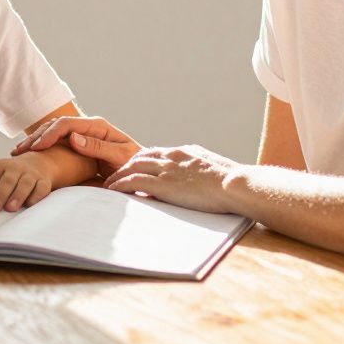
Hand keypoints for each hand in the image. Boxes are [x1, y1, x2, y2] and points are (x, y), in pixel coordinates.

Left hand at [0, 155, 54, 211]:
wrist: (38, 163)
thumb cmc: (9, 173)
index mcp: (0, 166)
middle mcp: (16, 168)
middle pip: (7, 180)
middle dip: (0, 194)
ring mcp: (31, 175)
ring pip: (25, 184)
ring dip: (17, 195)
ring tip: (10, 208)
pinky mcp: (44, 182)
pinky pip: (41, 189)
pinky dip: (36, 196)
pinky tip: (30, 205)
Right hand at [10, 116, 140, 176]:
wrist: (140, 170)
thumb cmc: (134, 164)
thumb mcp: (120, 156)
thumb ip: (98, 148)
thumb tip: (73, 138)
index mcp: (98, 126)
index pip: (67, 124)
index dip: (50, 134)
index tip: (37, 147)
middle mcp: (88, 127)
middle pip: (56, 125)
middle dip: (37, 137)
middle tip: (21, 151)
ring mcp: (81, 135)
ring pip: (52, 132)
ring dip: (35, 141)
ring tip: (18, 152)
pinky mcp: (77, 145)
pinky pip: (55, 142)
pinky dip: (40, 147)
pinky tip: (28, 156)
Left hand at [103, 145, 241, 213]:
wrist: (235, 184)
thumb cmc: (231, 182)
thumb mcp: (213, 169)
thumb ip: (200, 169)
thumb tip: (198, 177)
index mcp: (185, 152)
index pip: (157, 152)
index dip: (142, 160)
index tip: (134, 167)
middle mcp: (172, 156)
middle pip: (140, 156)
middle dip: (125, 164)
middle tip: (115, 174)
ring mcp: (167, 169)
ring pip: (132, 167)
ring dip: (118, 175)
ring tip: (109, 183)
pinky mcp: (163, 184)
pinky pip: (133, 181)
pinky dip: (120, 185)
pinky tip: (112, 190)